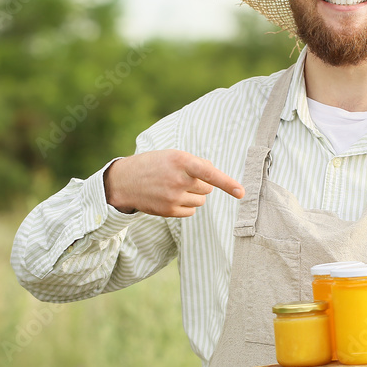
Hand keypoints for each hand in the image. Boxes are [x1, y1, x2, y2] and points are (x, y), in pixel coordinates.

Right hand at [104, 150, 243, 215]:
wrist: (124, 181)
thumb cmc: (153, 165)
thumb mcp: (173, 155)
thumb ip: (195, 163)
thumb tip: (214, 175)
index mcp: (181, 160)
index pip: (209, 172)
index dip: (227, 183)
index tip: (241, 192)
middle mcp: (178, 180)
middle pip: (208, 188)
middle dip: (201, 184)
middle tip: (182, 178)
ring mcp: (173, 197)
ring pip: (201, 201)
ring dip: (193, 196)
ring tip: (174, 188)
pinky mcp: (168, 211)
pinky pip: (191, 212)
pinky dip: (186, 206)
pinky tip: (171, 198)